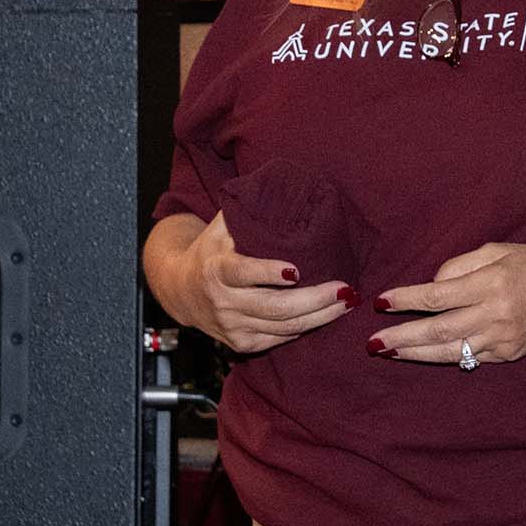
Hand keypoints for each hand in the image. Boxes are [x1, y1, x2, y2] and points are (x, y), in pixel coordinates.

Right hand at [157, 214, 353, 355]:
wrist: (179, 290)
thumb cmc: (212, 249)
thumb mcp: (222, 225)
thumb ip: (248, 206)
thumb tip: (284, 181)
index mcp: (216, 269)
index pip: (242, 272)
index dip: (268, 272)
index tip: (297, 270)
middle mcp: (222, 301)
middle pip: (274, 306)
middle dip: (314, 299)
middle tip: (345, 289)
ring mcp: (231, 326)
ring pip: (282, 327)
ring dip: (320, 316)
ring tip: (347, 302)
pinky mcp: (240, 343)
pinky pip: (279, 339)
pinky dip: (305, 328)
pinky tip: (326, 315)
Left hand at [370, 242, 525, 365]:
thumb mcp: (500, 250)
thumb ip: (461, 265)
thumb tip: (433, 286)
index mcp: (492, 283)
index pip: (438, 296)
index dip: (406, 300)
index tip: (383, 302)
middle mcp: (495, 314)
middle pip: (438, 330)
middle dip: (402, 337)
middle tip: (372, 343)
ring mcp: (502, 338)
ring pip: (450, 351)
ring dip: (415, 354)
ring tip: (389, 352)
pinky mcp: (508, 354)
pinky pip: (470, 357)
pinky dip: (444, 356)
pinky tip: (424, 354)